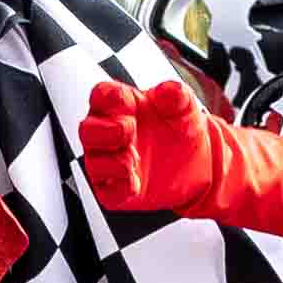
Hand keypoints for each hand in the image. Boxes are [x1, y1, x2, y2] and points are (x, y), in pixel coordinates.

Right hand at [80, 75, 225, 221]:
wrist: (194, 165)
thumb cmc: (178, 130)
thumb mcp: (185, 109)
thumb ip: (177, 96)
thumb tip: (168, 90)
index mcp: (121, 106)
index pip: (102, 96)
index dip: (108, 97)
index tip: (125, 100)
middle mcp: (109, 133)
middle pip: (88, 130)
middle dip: (104, 131)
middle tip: (127, 130)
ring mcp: (110, 162)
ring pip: (92, 163)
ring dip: (112, 162)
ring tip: (135, 159)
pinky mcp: (115, 189)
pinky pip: (106, 192)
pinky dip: (120, 188)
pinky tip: (136, 182)